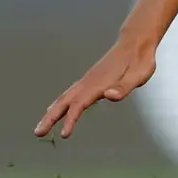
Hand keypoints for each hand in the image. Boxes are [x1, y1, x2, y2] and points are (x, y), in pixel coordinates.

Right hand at [34, 39, 156, 138]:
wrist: (135, 43)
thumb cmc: (139, 61)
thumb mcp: (139, 75)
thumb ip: (124, 87)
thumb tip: (108, 96)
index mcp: (99, 83)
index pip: (80, 104)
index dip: (71, 119)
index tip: (64, 134)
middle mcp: (89, 81)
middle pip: (65, 101)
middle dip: (50, 118)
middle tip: (38, 133)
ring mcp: (88, 80)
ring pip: (64, 98)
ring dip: (51, 112)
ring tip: (41, 127)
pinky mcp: (90, 80)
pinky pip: (70, 94)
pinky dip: (60, 103)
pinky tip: (55, 109)